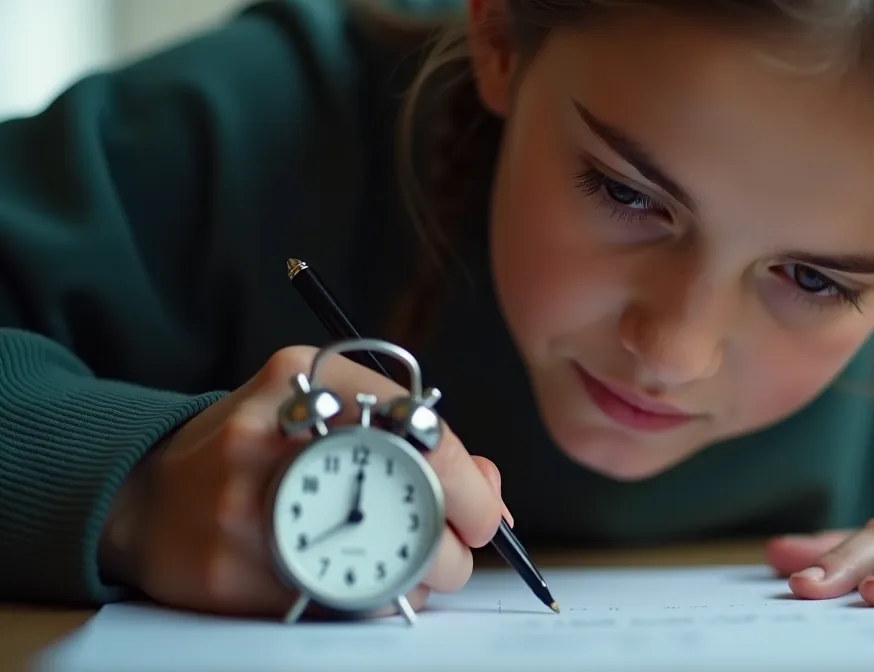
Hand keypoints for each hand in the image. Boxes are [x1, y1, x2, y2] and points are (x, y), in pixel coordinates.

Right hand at [98, 346, 510, 617]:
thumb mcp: (329, 410)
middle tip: (450, 550)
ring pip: (384, 569)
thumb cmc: (257, 450)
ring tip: (400, 563)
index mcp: (305, 381)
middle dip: (451, 545)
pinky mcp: (229, 572)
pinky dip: (367, 598)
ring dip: (416, 578)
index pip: (424, 433)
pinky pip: (337, 603)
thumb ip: (413, 434)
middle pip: (413, 510)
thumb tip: (487, 488)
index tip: (483, 515)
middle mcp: (272, 438)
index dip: (471, 488)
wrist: (147, 494)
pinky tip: (354, 577)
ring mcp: (247, 507)